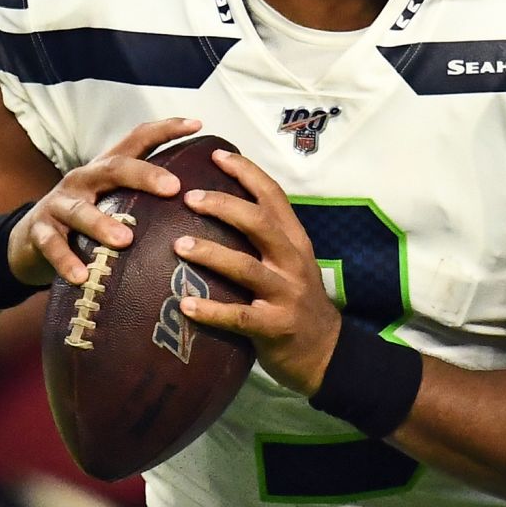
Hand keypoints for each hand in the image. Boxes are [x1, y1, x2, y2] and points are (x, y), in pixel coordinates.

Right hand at [9, 118, 201, 285]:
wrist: (28, 241)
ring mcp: (59, 204)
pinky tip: (81, 275)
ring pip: (80, 210)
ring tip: (125, 240)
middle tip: (173, 188)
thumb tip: (203, 204)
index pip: (137, 140)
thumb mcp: (114, 201)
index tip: (197, 124)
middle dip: (144, 175)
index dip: (166, 129)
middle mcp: (84, 179)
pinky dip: (66, 260)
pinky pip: (52, 245)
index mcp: (106, 170)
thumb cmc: (87, 221)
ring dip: (102, 224)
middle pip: (114, 168)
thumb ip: (147, 199)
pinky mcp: (40, 231)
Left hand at [166, 147, 343, 394]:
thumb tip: (215, 208)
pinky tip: (185, 304)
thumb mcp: (289, 263)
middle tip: (188, 197)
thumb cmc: (296, 302)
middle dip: (224, 206)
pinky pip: (240, 316)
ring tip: (178, 246)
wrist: (326, 352)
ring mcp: (287, 294)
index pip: (274, 197)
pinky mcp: (276, 327)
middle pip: (260, 223)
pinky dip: (212, 310)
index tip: (216, 154)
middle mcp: (293, 262)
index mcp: (295, 241)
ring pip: (247, 267)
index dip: (246, 172)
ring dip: (211, 254)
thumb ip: (262, 239)